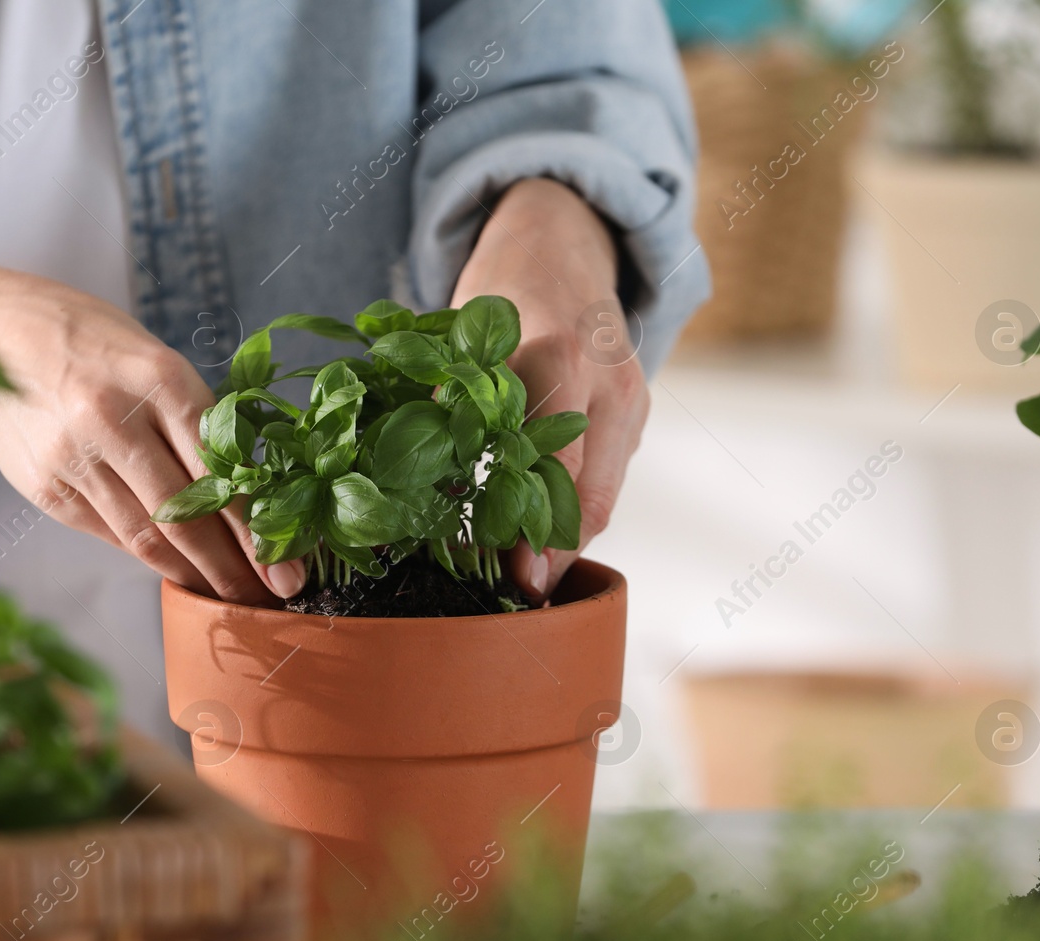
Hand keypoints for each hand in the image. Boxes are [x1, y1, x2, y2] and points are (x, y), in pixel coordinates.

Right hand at [0, 258, 305, 604]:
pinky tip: (175, 570)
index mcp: (161, 380)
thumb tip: (248, 499)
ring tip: (227, 595)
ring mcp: (75, 456)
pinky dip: (146, 556)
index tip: (287, 569)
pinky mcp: (47, 486)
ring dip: (192, 573)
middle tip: (267, 599)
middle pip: (186, 515)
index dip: (257, 531)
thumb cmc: (97, 348)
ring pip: (146, 535)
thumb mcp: (157, 363)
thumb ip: (197, 423)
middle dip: (232, 567)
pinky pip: (109, 532)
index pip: (223, 471)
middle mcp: (116, 419)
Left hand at [450, 178, 648, 599]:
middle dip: (553, 552)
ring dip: (562, 541)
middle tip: (519, 596)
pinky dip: (572, 511)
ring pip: (603, 494)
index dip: (536, 526)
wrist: (561, 244)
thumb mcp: (461, 341)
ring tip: (525, 583)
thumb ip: (443, 407)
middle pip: (590, 492)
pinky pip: (607, 478)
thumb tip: (401, 491)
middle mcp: (605, 380)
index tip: (519, 576)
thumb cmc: (498, 296)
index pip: (556, 462)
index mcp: (555, 355)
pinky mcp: (637, 412)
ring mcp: (631, 397)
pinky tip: (540, 542)